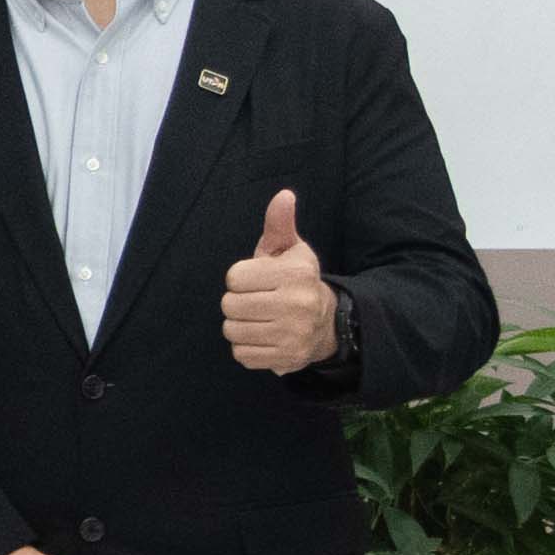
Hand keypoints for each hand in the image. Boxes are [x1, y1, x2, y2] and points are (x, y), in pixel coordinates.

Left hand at [223, 188, 339, 374]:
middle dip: (237, 302)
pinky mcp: (286, 358)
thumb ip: (280, 223)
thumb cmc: (296, 281)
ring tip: (258, 318)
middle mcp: (297, 304)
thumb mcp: (290, 249)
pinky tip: (262, 336)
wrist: (325, 323)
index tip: (256, 280)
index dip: (240, 278)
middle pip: (229, 305)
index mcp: (295, 273)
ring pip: (232, 330)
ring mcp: (292, 335)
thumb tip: (284, 196)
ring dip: (239, 325)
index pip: (234, 277)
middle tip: (256, 300)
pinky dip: (246, 347)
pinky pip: (241, 354)